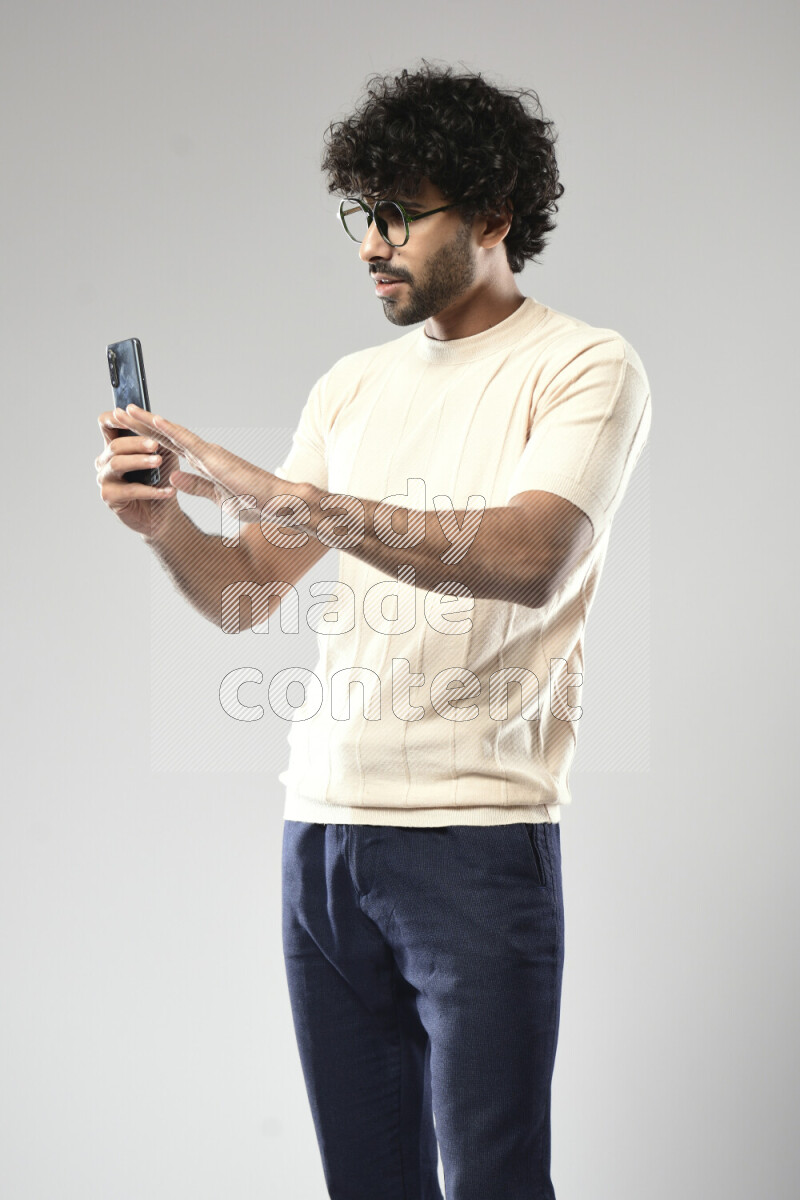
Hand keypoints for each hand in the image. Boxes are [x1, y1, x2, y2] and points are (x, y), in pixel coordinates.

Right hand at [96, 409, 179, 536]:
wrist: (163, 513)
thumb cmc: (161, 480)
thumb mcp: (164, 454)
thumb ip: (158, 439)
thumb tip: (159, 421)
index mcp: (115, 445)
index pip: (106, 424)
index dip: (115, 418)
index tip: (128, 413)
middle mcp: (104, 461)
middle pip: (114, 445)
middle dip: (136, 443)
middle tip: (155, 445)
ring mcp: (104, 479)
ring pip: (117, 464)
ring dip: (140, 462)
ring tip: (158, 462)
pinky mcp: (110, 497)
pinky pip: (129, 490)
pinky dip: (151, 490)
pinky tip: (168, 491)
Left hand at [114, 404, 304, 528]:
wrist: (278, 502)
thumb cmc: (255, 502)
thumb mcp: (217, 497)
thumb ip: (196, 486)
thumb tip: (173, 477)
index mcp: (204, 463)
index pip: (169, 447)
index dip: (147, 437)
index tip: (127, 429)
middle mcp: (205, 453)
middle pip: (165, 436)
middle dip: (140, 424)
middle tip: (117, 412)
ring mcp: (209, 453)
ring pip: (172, 433)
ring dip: (148, 421)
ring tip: (126, 410)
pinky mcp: (215, 458)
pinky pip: (188, 442)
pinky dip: (170, 430)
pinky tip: (154, 420)